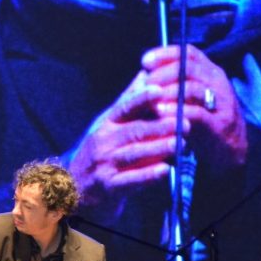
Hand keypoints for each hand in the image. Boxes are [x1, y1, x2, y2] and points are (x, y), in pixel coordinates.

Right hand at [69, 45, 245, 218]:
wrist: (74, 188)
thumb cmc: (101, 151)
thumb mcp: (109, 124)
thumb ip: (129, 101)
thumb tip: (147, 72)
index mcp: (106, 122)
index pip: (124, 107)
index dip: (142, 98)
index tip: (160, 90)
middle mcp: (103, 141)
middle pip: (134, 130)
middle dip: (160, 126)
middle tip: (185, 123)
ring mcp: (104, 164)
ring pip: (134, 153)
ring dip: (158, 148)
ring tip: (180, 144)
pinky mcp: (109, 187)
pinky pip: (130, 180)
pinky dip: (148, 175)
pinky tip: (165, 170)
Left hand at [145, 45, 246, 169]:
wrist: (231, 148)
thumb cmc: (202, 119)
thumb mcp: (190, 97)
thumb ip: (173, 84)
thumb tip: (142, 77)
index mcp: (209, 71)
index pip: (188, 53)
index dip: (165, 54)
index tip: (145, 61)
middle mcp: (217, 82)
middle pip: (188, 69)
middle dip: (162, 75)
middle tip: (145, 84)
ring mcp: (221, 102)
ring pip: (193, 89)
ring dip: (167, 93)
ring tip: (150, 100)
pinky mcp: (220, 124)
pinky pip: (197, 113)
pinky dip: (177, 112)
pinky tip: (161, 114)